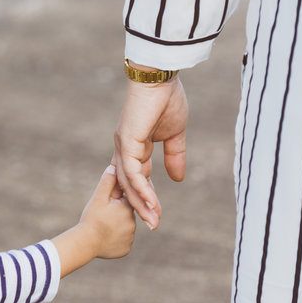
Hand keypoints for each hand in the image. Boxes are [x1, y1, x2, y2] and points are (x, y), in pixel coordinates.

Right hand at [52, 165, 135, 276]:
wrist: (85, 244)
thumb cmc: (91, 219)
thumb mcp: (98, 198)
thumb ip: (107, 182)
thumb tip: (114, 167)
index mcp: (127, 208)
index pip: (125, 199)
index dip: (114, 200)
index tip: (106, 204)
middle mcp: (132, 223)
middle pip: (125, 214)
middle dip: (116, 214)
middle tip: (102, 217)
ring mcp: (130, 238)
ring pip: (124, 228)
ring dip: (116, 226)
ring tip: (103, 227)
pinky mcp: (126, 249)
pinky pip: (122, 241)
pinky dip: (115, 239)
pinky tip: (105, 238)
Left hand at [114, 63, 187, 228]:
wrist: (160, 77)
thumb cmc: (166, 100)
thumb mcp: (174, 134)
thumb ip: (174, 155)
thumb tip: (178, 178)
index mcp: (135, 147)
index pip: (137, 177)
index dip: (146, 194)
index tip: (156, 212)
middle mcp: (125, 149)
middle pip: (129, 184)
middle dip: (141, 205)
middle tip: (153, 225)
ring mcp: (123, 146)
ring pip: (129, 182)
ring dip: (142, 202)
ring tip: (153, 220)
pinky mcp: (127, 141)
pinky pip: (132, 171)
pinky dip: (141, 188)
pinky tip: (151, 202)